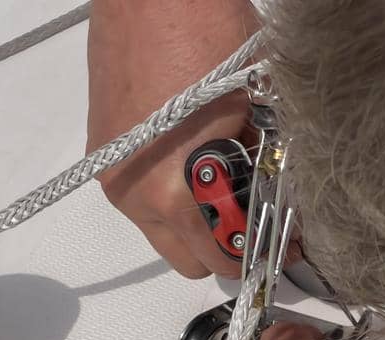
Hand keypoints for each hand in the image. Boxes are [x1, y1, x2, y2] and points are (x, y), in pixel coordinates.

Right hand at [87, 0, 259, 277]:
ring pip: (162, 232)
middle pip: (187, 260)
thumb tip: (280, 198)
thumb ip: (264, 165)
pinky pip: (141, 199)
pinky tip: (187, 151)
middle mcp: (137, 198)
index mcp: (175, 192)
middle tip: (251, 212)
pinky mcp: (103, 157)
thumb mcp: (255, 103)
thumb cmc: (207, 33)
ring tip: (219, 174)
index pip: (220, 259)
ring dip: (192, 218)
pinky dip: (168, 191)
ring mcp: (115, 179)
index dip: (255, 252)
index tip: (282, 240)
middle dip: (221, 244)